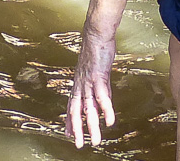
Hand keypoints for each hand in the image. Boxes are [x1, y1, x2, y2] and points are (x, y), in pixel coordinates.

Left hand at [65, 27, 116, 147]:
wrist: (95, 34)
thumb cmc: (95, 50)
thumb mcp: (95, 72)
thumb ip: (99, 88)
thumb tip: (103, 101)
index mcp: (79, 83)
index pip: (71, 106)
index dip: (70, 121)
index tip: (69, 134)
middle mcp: (81, 85)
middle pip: (76, 111)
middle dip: (78, 130)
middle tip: (79, 145)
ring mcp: (89, 82)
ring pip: (89, 108)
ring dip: (92, 127)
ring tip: (96, 141)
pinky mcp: (99, 77)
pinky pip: (102, 97)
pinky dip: (106, 110)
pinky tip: (110, 122)